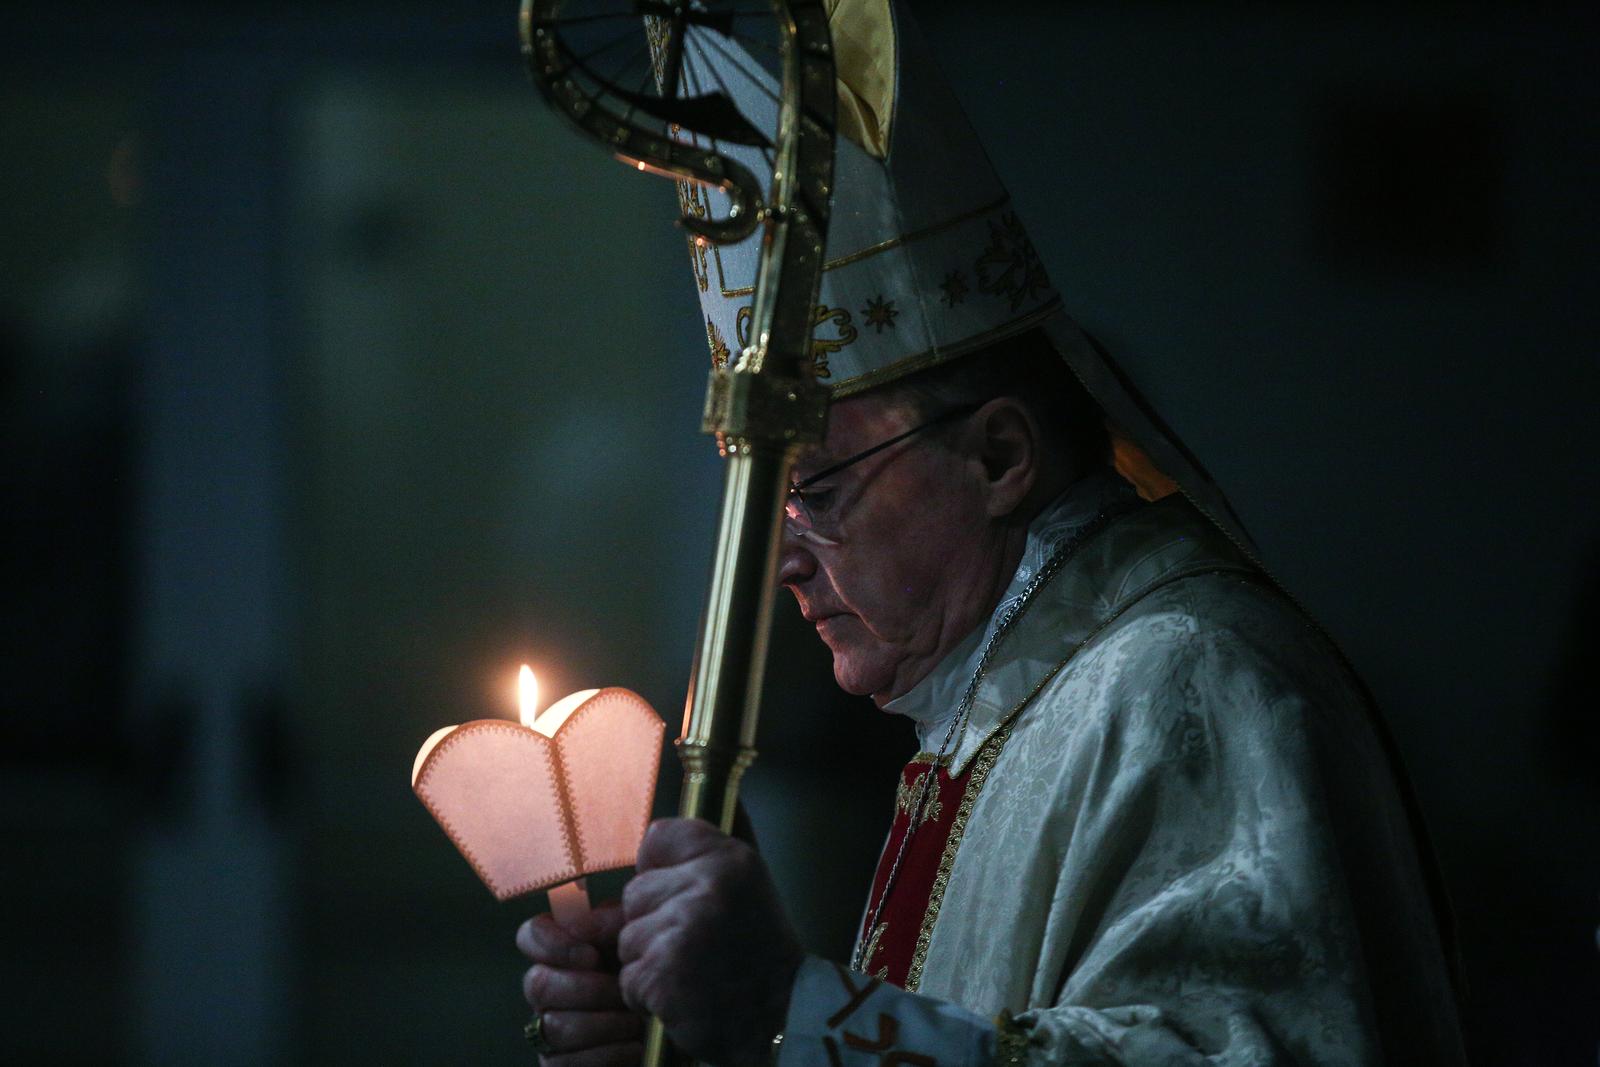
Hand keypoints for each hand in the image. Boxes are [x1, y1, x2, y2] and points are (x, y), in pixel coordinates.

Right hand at [517, 901, 644, 1066]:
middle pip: (537, 984)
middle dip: (587, 990)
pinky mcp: (558, 1063)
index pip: (531, 935)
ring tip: (637, 1023)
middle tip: (624, 993)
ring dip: (602, 1025)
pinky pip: (561, 1064)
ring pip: (552, 1026)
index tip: (591, 955)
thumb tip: (582, 920)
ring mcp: (549, 1028)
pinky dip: (604, 1056)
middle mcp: (549, 987)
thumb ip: (615, 922)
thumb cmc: (657, 974)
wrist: (676, 1023)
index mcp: (566, 950)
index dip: (553, 944)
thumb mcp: (644, 940)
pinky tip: (633, 1048)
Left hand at [618, 818, 804, 1066]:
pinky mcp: (662, 974)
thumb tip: (644, 852)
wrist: (783, 1015)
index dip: (661, 869)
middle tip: (694, 943)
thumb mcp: (746, 887)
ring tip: (691, 970)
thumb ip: (700, 862)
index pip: (661, 837)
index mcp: (730, 860)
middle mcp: (707, 888)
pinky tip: (683, 994)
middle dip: (653, 922)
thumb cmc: (759, 953)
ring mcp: (682, 931)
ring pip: (628, 938)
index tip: (679, 893)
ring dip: (649, 961)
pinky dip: (648, 994)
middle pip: (636, 892)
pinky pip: (628, 978)